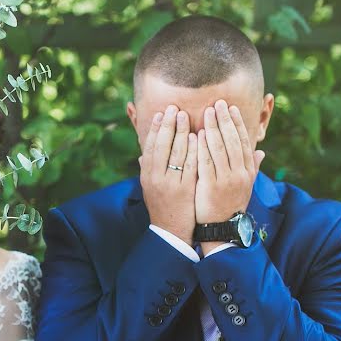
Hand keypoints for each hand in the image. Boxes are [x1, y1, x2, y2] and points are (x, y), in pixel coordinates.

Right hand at [139, 105, 198, 244]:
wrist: (170, 231)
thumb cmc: (161, 206)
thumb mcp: (149, 188)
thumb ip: (147, 169)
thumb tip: (143, 153)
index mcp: (146, 175)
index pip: (150, 146)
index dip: (155, 129)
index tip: (160, 113)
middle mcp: (155, 178)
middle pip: (161, 146)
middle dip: (168, 125)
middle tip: (175, 108)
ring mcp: (170, 183)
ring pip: (175, 152)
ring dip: (181, 132)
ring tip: (186, 116)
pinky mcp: (185, 188)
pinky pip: (189, 165)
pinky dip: (193, 149)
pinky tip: (198, 136)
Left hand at [196, 99, 264, 225]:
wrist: (223, 229)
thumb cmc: (231, 205)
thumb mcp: (246, 187)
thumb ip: (252, 168)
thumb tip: (261, 153)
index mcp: (248, 172)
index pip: (244, 142)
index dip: (238, 124)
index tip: (231, 108)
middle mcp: (239, 174)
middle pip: (233, 141)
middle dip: (225, 120)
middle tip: (217, 103)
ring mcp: (225, 180)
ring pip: (220, 149)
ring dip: (213, 128)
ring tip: (207, 112)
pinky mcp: (210, 187)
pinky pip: (206, 162)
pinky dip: (202, 147)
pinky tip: (197, 134)